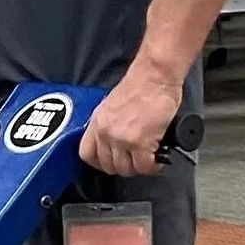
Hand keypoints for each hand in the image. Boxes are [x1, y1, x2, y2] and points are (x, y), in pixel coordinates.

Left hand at [80, 62, 184, 176]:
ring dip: (139, 167)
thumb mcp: (112, 105)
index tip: (111, 163)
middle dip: (124, 166)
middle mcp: (105, 132)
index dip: (100, 163)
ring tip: (148, 158)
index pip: (87, 154)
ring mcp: (121, 139)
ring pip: (126, 169)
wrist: (155, 75)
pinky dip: (153, 166)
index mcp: (97, 122)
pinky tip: (158, 157)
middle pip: (108, 166)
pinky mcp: (140, 142)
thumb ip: (109, 124)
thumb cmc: (141, 85)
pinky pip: (144, 166)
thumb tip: (114, 142)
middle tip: (136, 160)